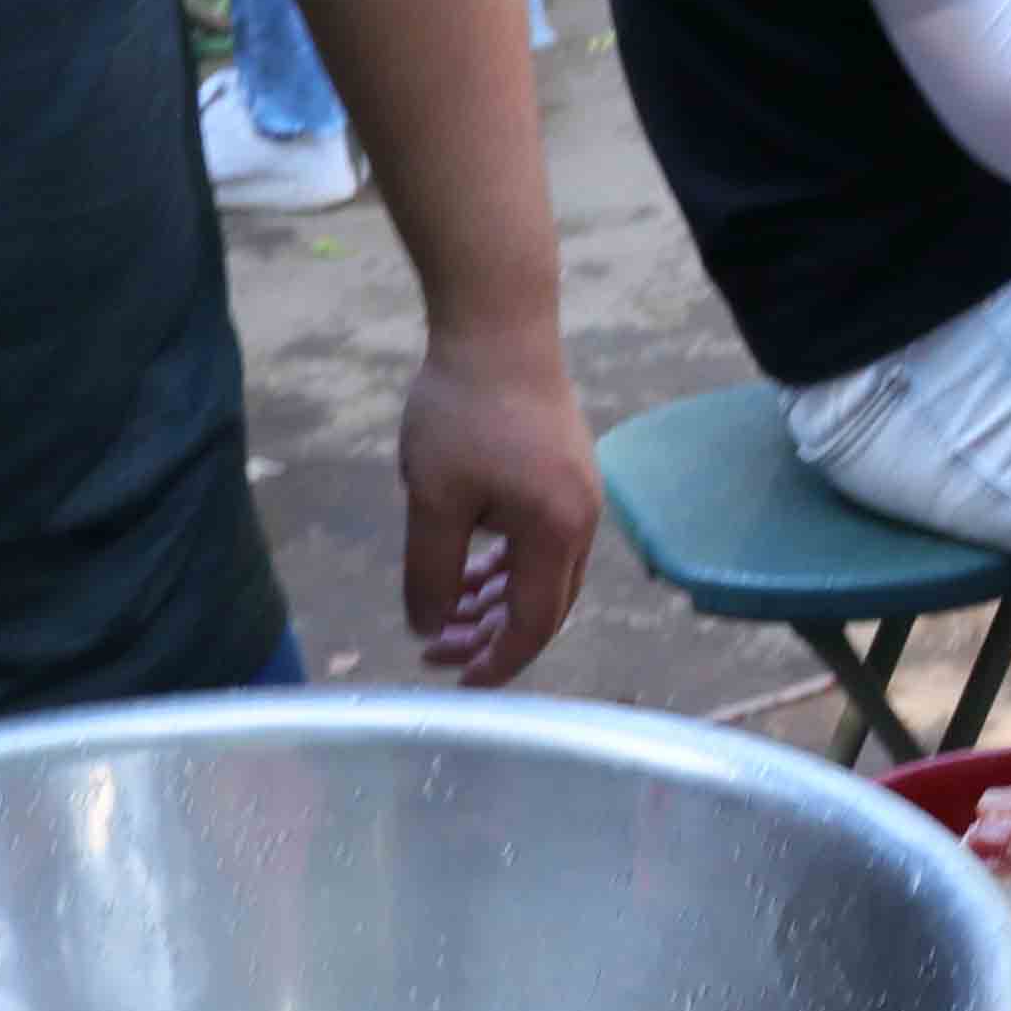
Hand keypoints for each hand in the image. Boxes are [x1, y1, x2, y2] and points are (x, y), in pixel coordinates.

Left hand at [398, 327, 597, 684]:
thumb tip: (428, 625)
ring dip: (495, 601)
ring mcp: (580, 498)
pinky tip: (471, 568)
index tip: (454, 681)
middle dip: (491, 637)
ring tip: (446, 612)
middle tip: (435, 648)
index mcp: (556, 535)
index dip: (494, 662)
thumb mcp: (434, 500)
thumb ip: (431, 572)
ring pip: (542, 575)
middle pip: (543, 607)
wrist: (500, 329)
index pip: (531, 625)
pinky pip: (541, 543)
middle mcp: (582, 524)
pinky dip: (506, 566)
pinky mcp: (567, 476)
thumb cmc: (464, 413)